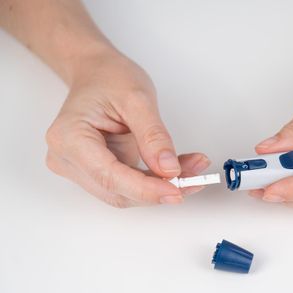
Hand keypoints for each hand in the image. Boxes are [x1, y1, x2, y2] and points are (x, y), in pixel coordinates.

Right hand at [45, 50, 208, 207]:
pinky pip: (131, 184)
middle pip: (118, 191)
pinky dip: (157, 181)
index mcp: (69, 138)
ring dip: (162, 187)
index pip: (109, 177)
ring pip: (126, 192)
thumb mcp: (138, 99)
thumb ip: (154, 136)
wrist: (97, 72)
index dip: (146, 189)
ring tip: (194, 171)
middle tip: (195, 180)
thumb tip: (169, 169)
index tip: (177, 190)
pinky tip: (182, 170)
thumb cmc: (108, 78)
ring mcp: (81, 168)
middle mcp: (68, 159)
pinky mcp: (99, 171)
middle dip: (158, 190)